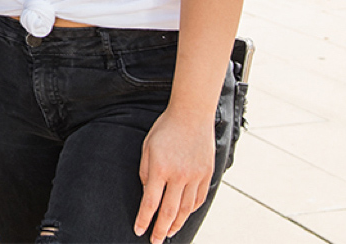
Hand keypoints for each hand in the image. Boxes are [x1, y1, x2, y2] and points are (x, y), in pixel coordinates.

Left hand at [135, 106, 214, 241]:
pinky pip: (198, 199)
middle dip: (161, 229)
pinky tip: (183, 216)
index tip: (138, 230)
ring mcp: (195, 176)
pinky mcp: (207, 174)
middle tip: (155, 241)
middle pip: (169, 211)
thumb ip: (145, 172)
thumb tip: (148, 194)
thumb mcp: (147, 146)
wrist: (192, 114)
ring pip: (185, 209)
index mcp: (160, 168)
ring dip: (176, 224)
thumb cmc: (165, 128)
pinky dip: (190, 211)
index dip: (144, 219)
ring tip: (169, 233)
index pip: (150, 202)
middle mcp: (179, 175)